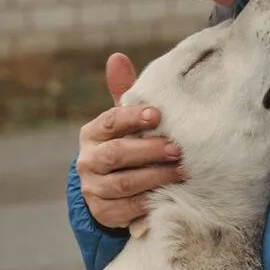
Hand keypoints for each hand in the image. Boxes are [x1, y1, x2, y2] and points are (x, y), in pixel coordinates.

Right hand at [77, 53, 182, 229]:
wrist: (109, 192)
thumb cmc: (125, 146)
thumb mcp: (124, 122)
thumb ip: (124, 94)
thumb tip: (117, 57)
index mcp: (92, 134)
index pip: (109, 122)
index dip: (132, 118)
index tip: (157, 114)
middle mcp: (88, 161)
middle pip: (116, 154)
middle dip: (148, 150)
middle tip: (176, 148)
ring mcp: (94, 189)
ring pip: (124, 183)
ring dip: (155, 176)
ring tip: (180, 170)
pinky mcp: (105, 212)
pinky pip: (129, 207)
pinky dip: (151, 200)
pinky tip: (171, 192)